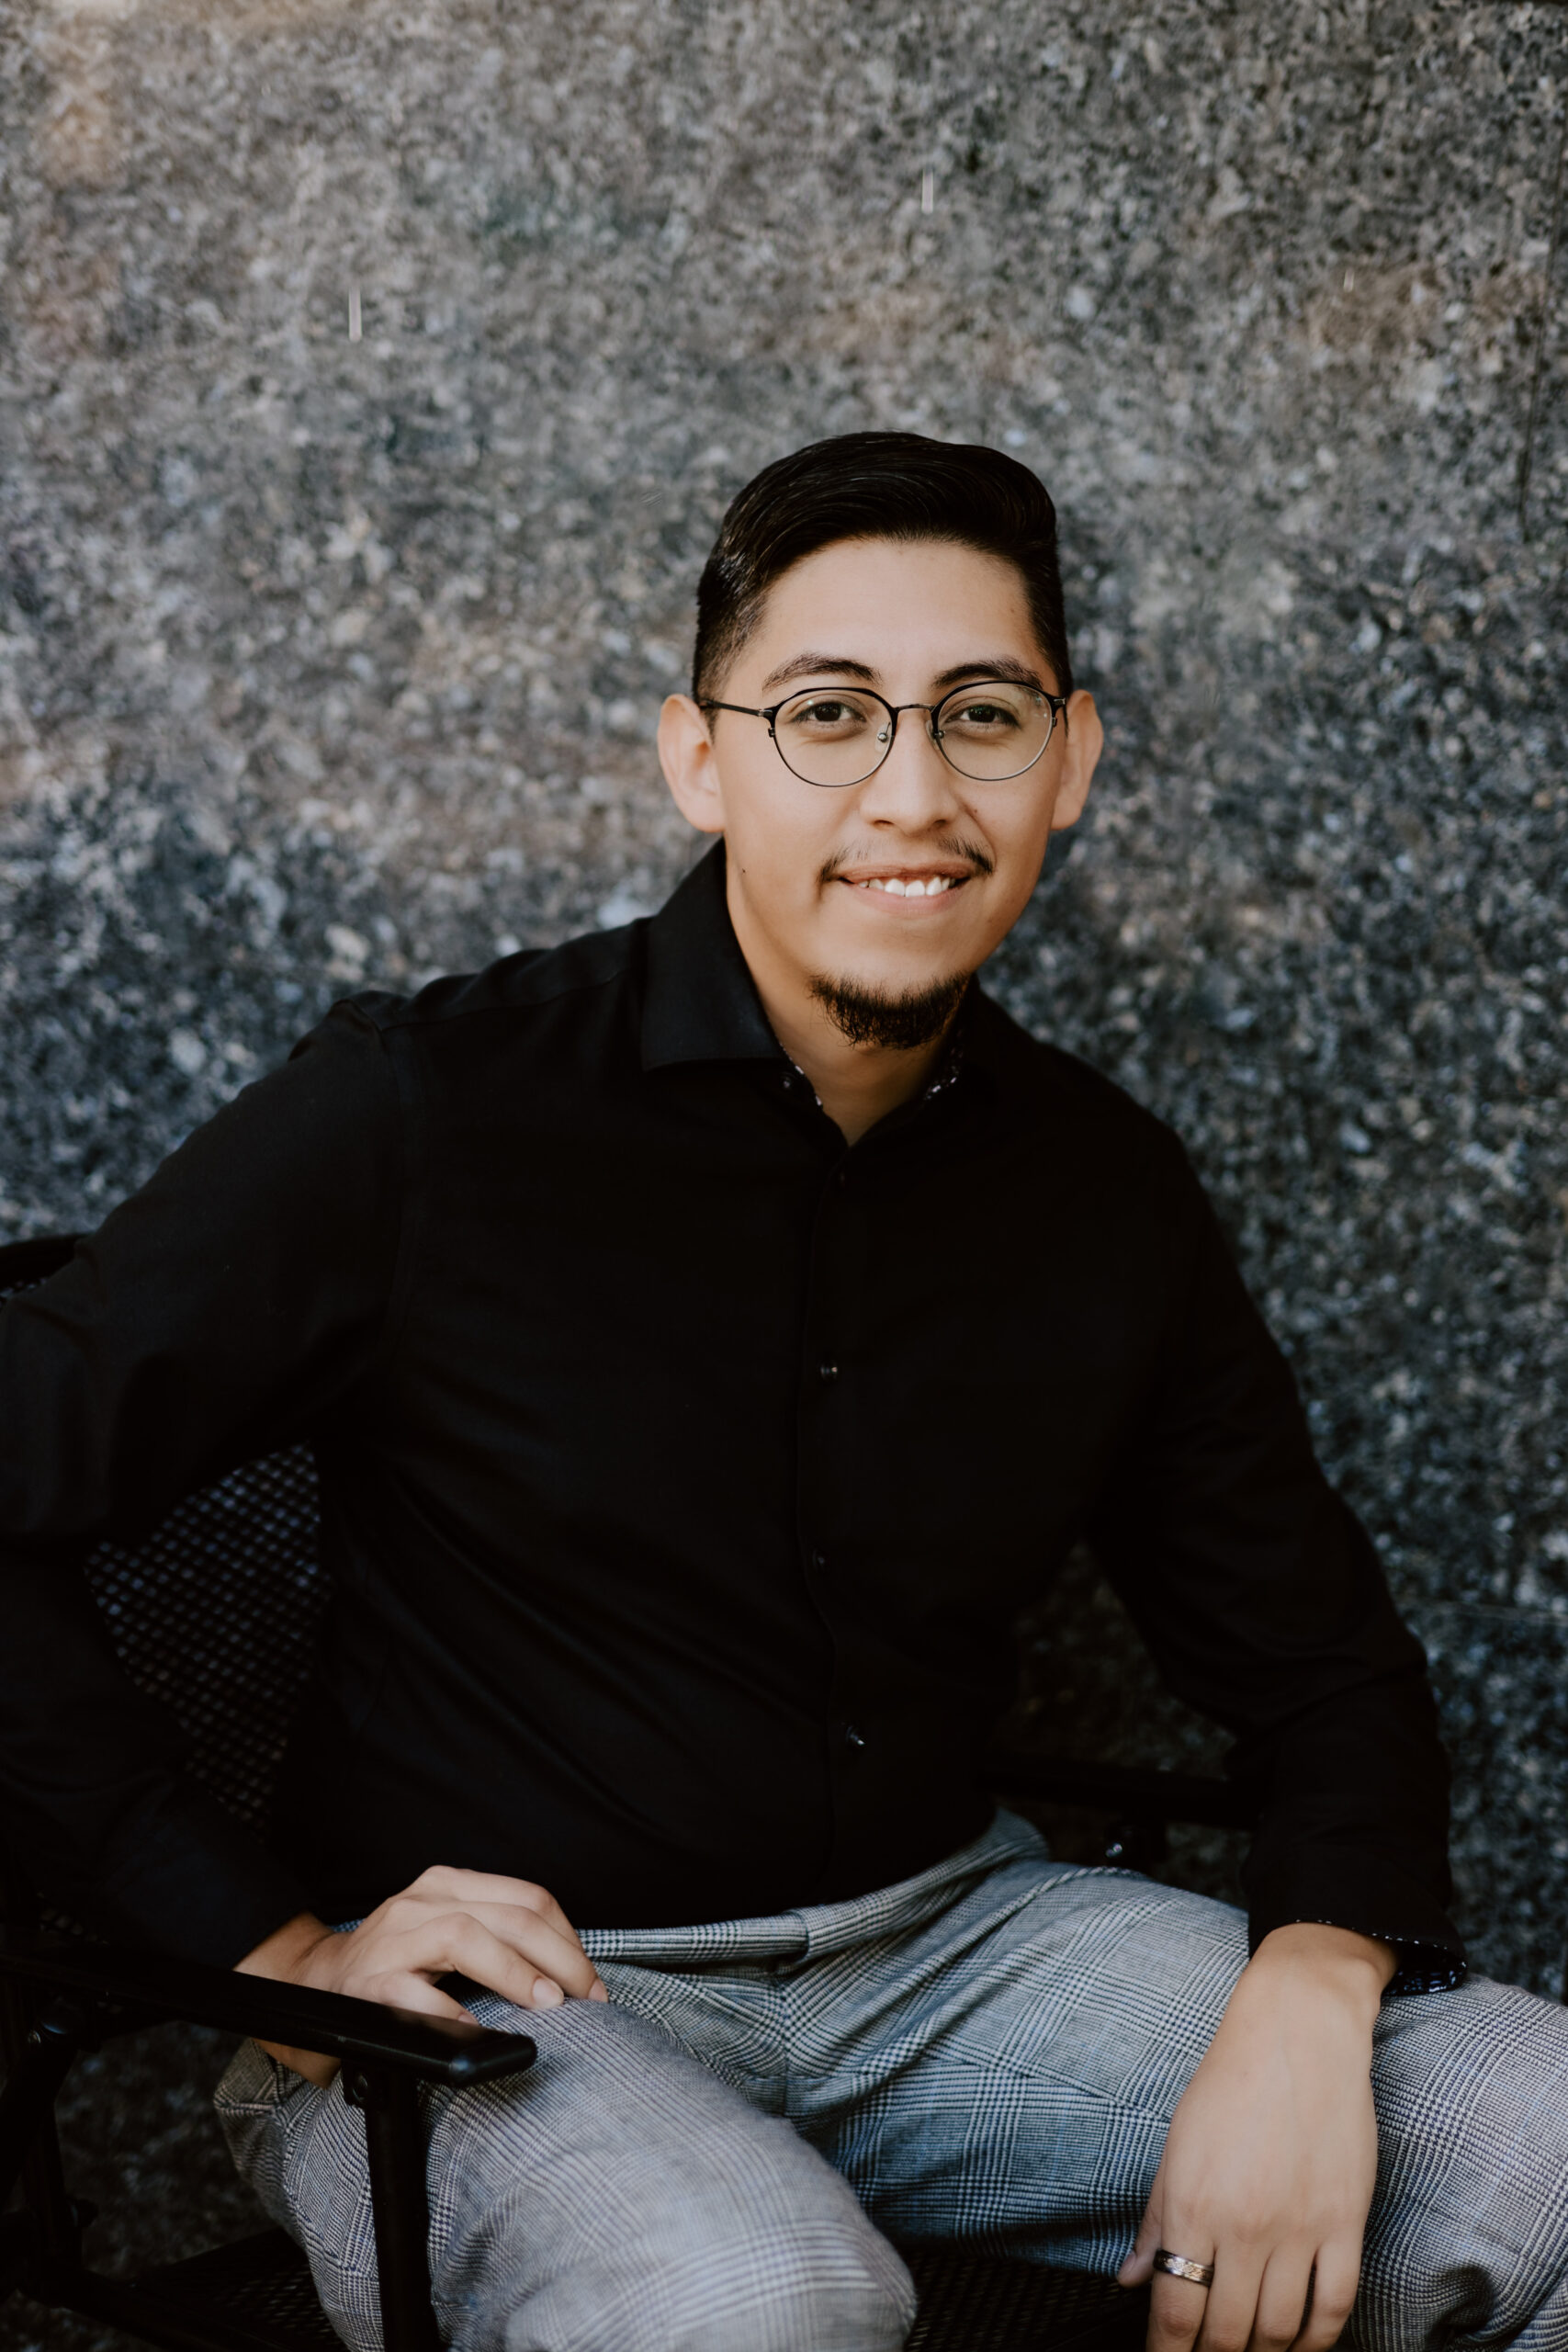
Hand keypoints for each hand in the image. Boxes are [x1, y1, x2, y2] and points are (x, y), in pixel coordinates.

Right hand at [235, 1864, 609, 2084]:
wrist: (315, 1983)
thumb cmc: (398, 1963)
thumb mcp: (449, 1931)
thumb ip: (499, 1938)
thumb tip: (570, 1975)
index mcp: (451, 1884)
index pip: (529, 1898)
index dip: (571, 1941)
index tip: (593, 1983)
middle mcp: (424, 1900)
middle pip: (511, 1916)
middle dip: (561, 1959)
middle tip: (586, 2000)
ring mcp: (393, 1939)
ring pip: (467, 1936)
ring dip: (516, 1973)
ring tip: (546, 2004)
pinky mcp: (368, 1982)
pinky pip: (414, 1993)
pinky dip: (450, 2012)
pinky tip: (476, 2031)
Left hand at [1118, 1923, 1394, 2350]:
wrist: (1297, 2032)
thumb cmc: (1230, 2083)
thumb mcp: (1177, 2146)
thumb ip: (1155, 2220)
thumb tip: (1130, 2280)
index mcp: (1194, 2205)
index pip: (1176, 2314)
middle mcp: (1245, 2225)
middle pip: (1228, 2333)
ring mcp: (1301, 2227)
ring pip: (1281, 2331)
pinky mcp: (1346, 2222)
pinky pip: (1335, 2305)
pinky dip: (1318, 2339)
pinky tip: (1301, 2343)